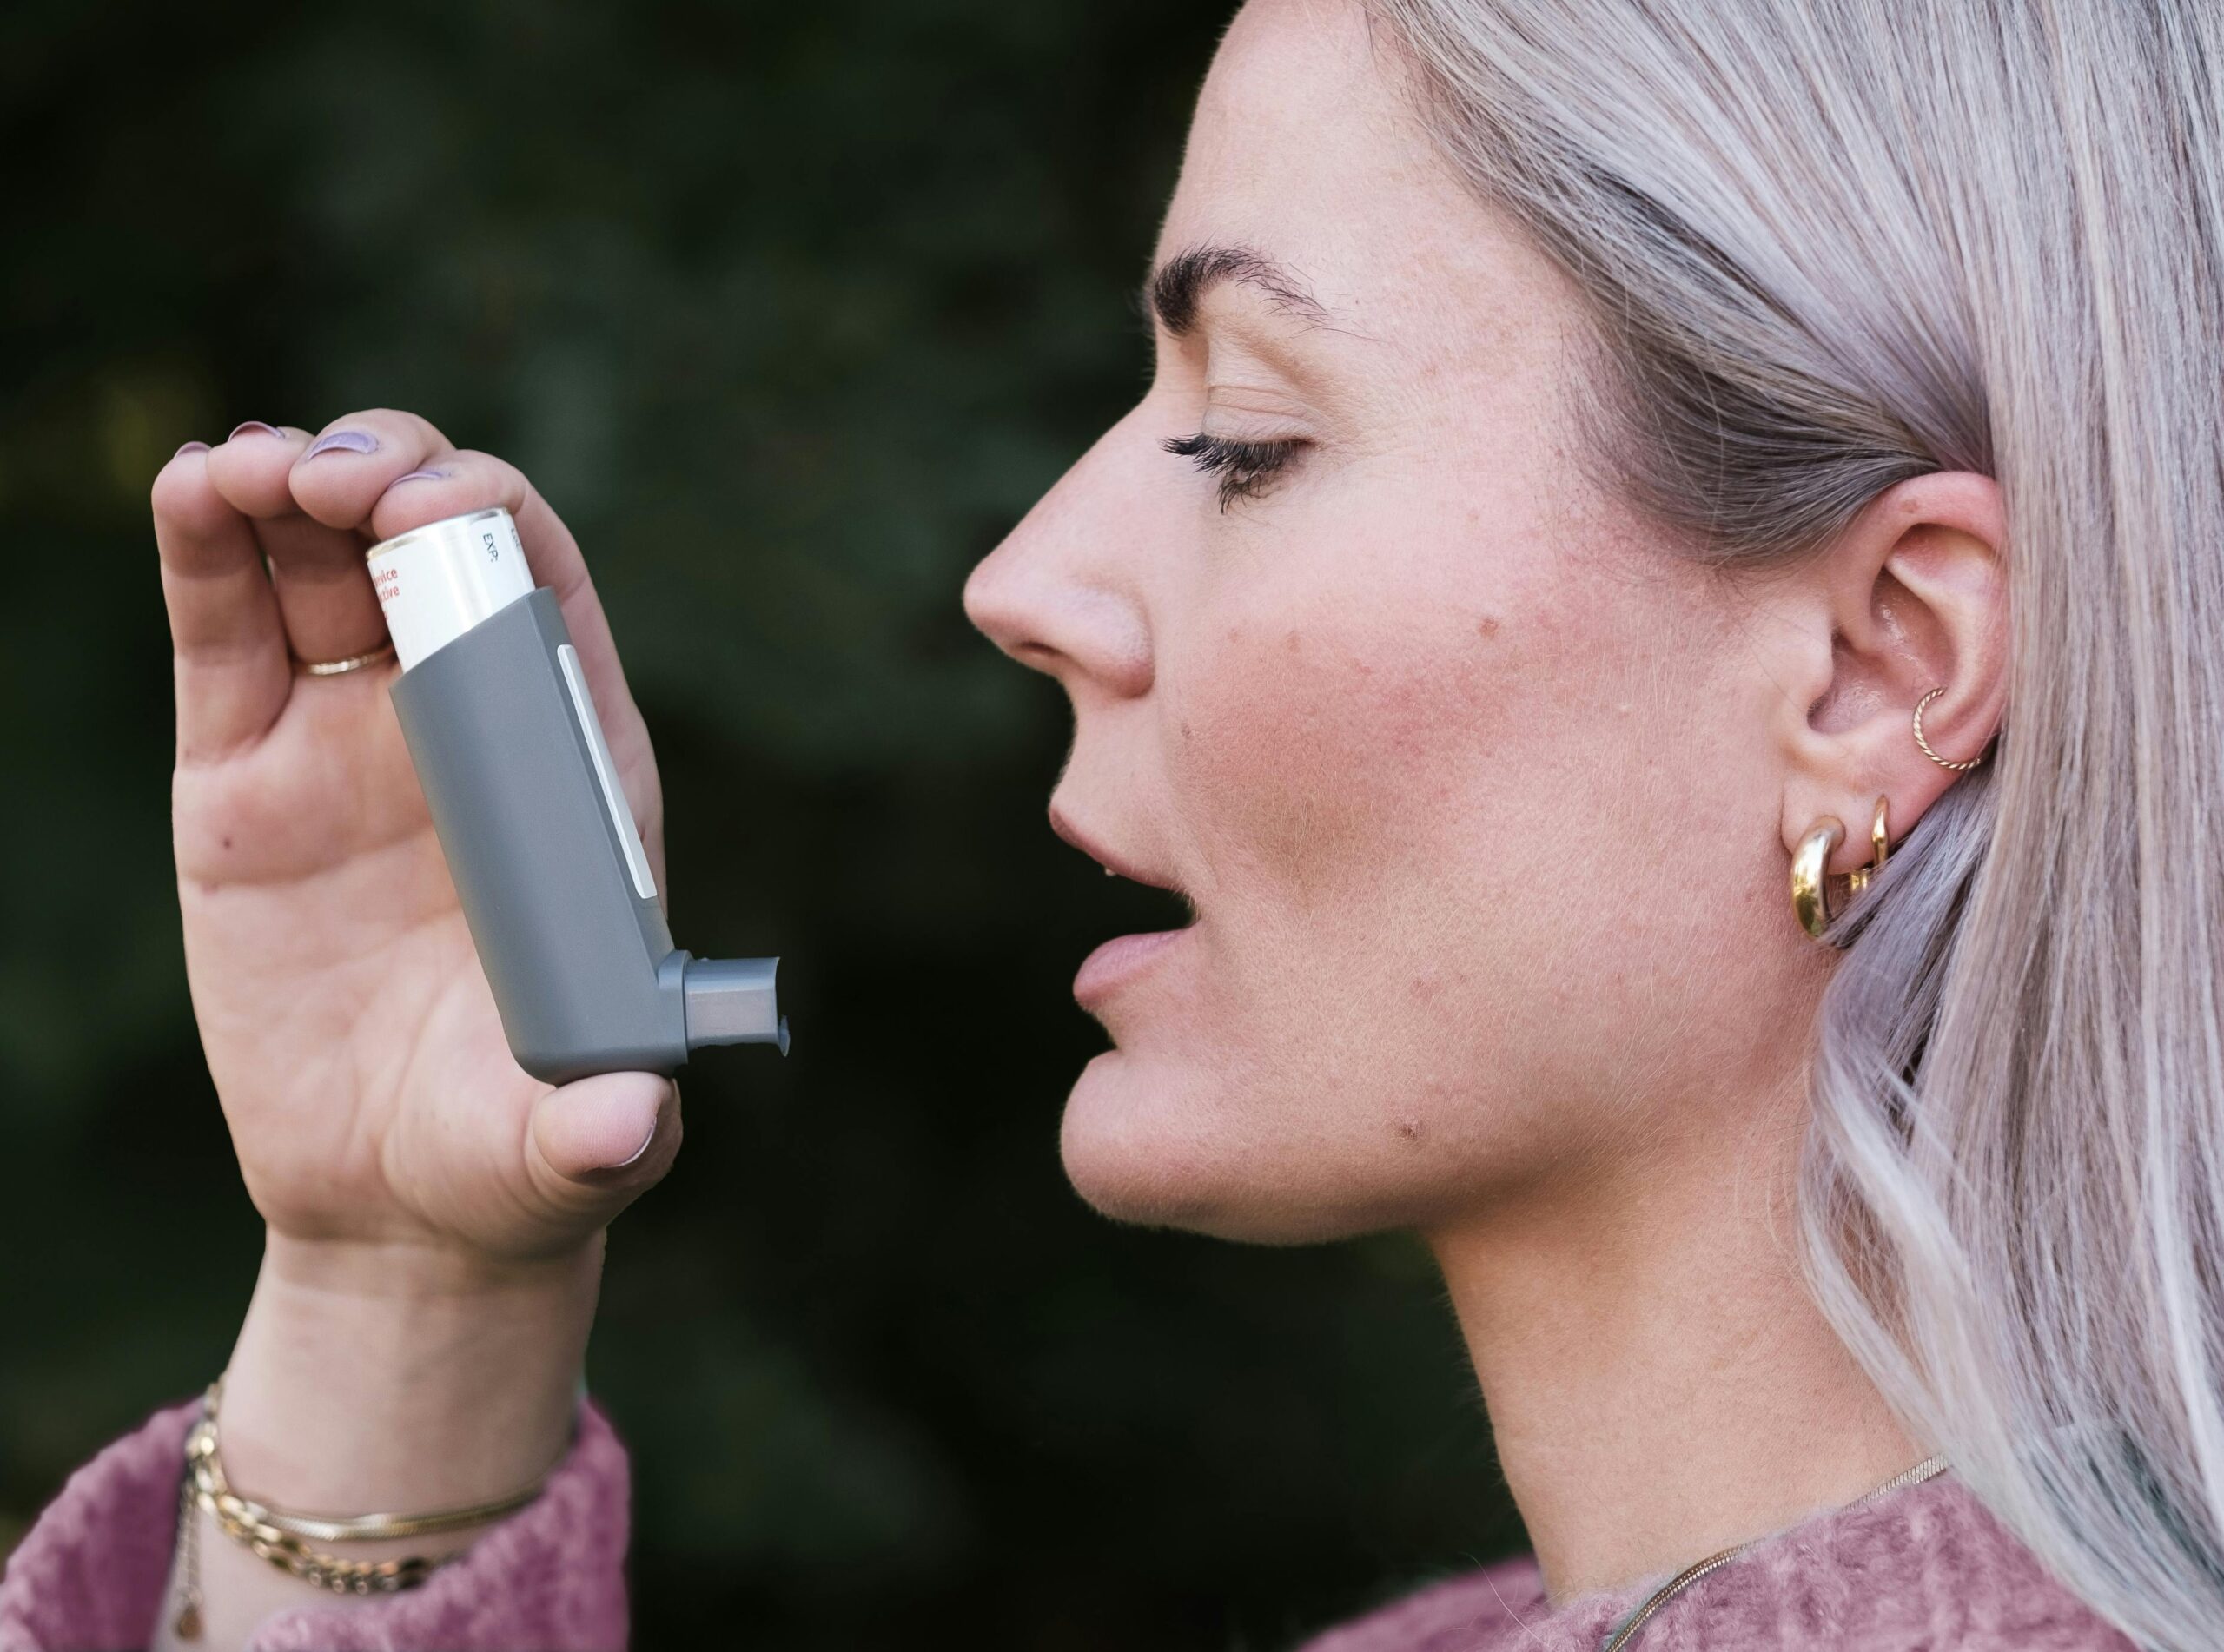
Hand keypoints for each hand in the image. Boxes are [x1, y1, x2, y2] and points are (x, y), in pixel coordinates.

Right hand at [156, 411, 681, 1268]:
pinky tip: (193, 489)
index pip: (547, 601)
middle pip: (431, 548)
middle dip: (390, 475)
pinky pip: (222, 639)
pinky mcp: (241, 782)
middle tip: (331, 475)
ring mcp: (345, 744)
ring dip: (287, 484)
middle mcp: (463, 734)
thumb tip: (620, 1125)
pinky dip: (203, 555)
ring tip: (245, 467)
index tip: (431, 513)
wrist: (394, 1204)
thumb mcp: (569, 1147)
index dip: (497, 527)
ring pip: (317, 567)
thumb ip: (600, 1129)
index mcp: (566, 774)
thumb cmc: (513, 1156)